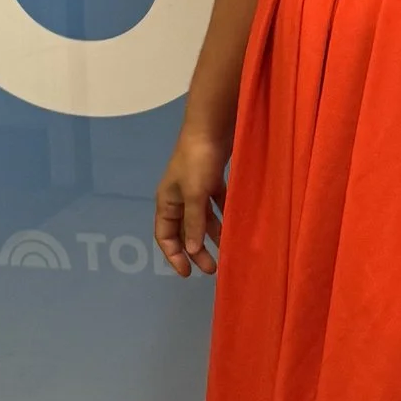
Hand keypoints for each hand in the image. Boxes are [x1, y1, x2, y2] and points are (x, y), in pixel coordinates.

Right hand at [155, 126, 231, 276]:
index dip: (174, 256)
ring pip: (202, 219)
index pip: (165, 236)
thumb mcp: (194, 194)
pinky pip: (216, 205)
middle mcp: (178, 197)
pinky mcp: (211, 179)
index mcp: (166, 202)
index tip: (188, 274)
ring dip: (213, 235)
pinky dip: (223, 216)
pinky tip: (235, 226)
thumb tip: (191, 250)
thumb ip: (193, 223)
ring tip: (228, 250)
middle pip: (184, 231)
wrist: (211, 127)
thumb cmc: (197, 161)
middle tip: (213, 269)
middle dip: (196, 251)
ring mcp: (195, 188)